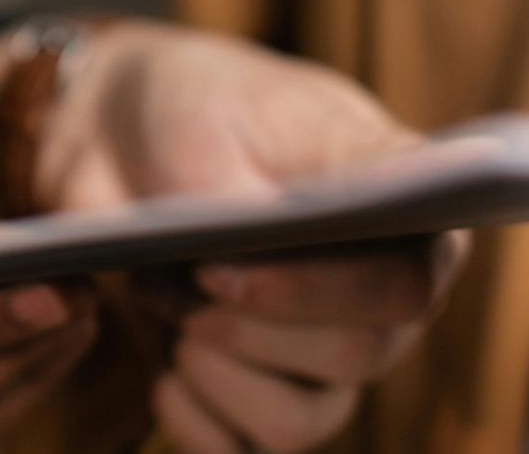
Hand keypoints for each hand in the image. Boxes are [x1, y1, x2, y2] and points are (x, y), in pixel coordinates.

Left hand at [0, 22, 465, 452]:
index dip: (315, 292)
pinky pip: (253, 450)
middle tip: (184, 277)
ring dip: (222, 377)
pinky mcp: (269, 389)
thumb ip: (251, 204)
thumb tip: (265, 261)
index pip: (406, 281)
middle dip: (251, 329)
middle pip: (357, 356)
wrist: (123, 133)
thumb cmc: (189, 109)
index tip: (218, 270)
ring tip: (171, 311)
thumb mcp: (213, 126)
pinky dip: (201, 424)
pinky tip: (163, 372)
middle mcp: (379, 288)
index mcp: (395, 202)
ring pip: (303, 420)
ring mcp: (329, 348)